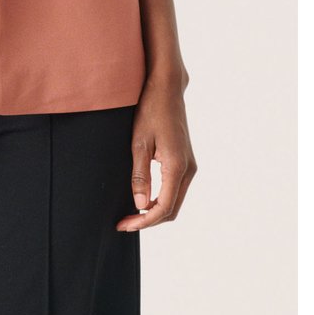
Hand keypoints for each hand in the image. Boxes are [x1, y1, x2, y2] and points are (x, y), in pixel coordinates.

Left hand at [116, 75, 196, 231]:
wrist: (167, 88)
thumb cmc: (150, 110)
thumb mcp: (139, 142)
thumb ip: (140, 175)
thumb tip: (140, 205)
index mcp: (176, 166)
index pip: (163, 208)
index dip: (143, 221)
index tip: (124, 225)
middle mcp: (188, 169)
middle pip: (171, 209)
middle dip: (148, 220)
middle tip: (124, 223)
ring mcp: (189, 165)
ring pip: (174, 201)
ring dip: (155, 211)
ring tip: (131, 213)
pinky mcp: (185, 161)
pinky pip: (175, 189)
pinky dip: (161, 199)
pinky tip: (144, 198)